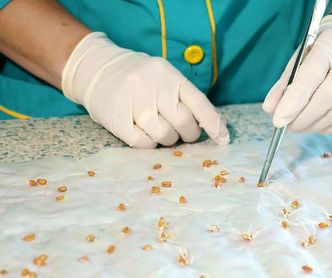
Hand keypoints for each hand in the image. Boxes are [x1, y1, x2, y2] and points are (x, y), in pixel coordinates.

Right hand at [62, 32, 228, 147]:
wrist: (95, 67)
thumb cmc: (138, 77)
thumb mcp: (163, 76)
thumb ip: (185, 97)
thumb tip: (214, 124)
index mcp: (169, 76)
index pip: (199, 103)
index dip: (214, 124)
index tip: (223, 139)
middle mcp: (154, 88)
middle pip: (184, 123)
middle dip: (188, 133)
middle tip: (182, 131)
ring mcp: (134, 103)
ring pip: (165, 136)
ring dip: (168, 139)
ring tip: (160, 129)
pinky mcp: (118, 120)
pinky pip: (143, 143)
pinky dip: (148, 144)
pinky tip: (144, 132)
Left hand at [263, 15, 331, 133]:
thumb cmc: (324, 51)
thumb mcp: (301, 57)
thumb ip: (285, 83)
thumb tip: (270, 109)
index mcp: (329, 48)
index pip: (310, 78)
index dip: (293, 102)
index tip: (278, 120)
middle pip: (323, 100)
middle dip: (300, 118)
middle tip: (284, 125)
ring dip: (310, 125)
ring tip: (296, 125)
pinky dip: (324, 127)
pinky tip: (313, 124)